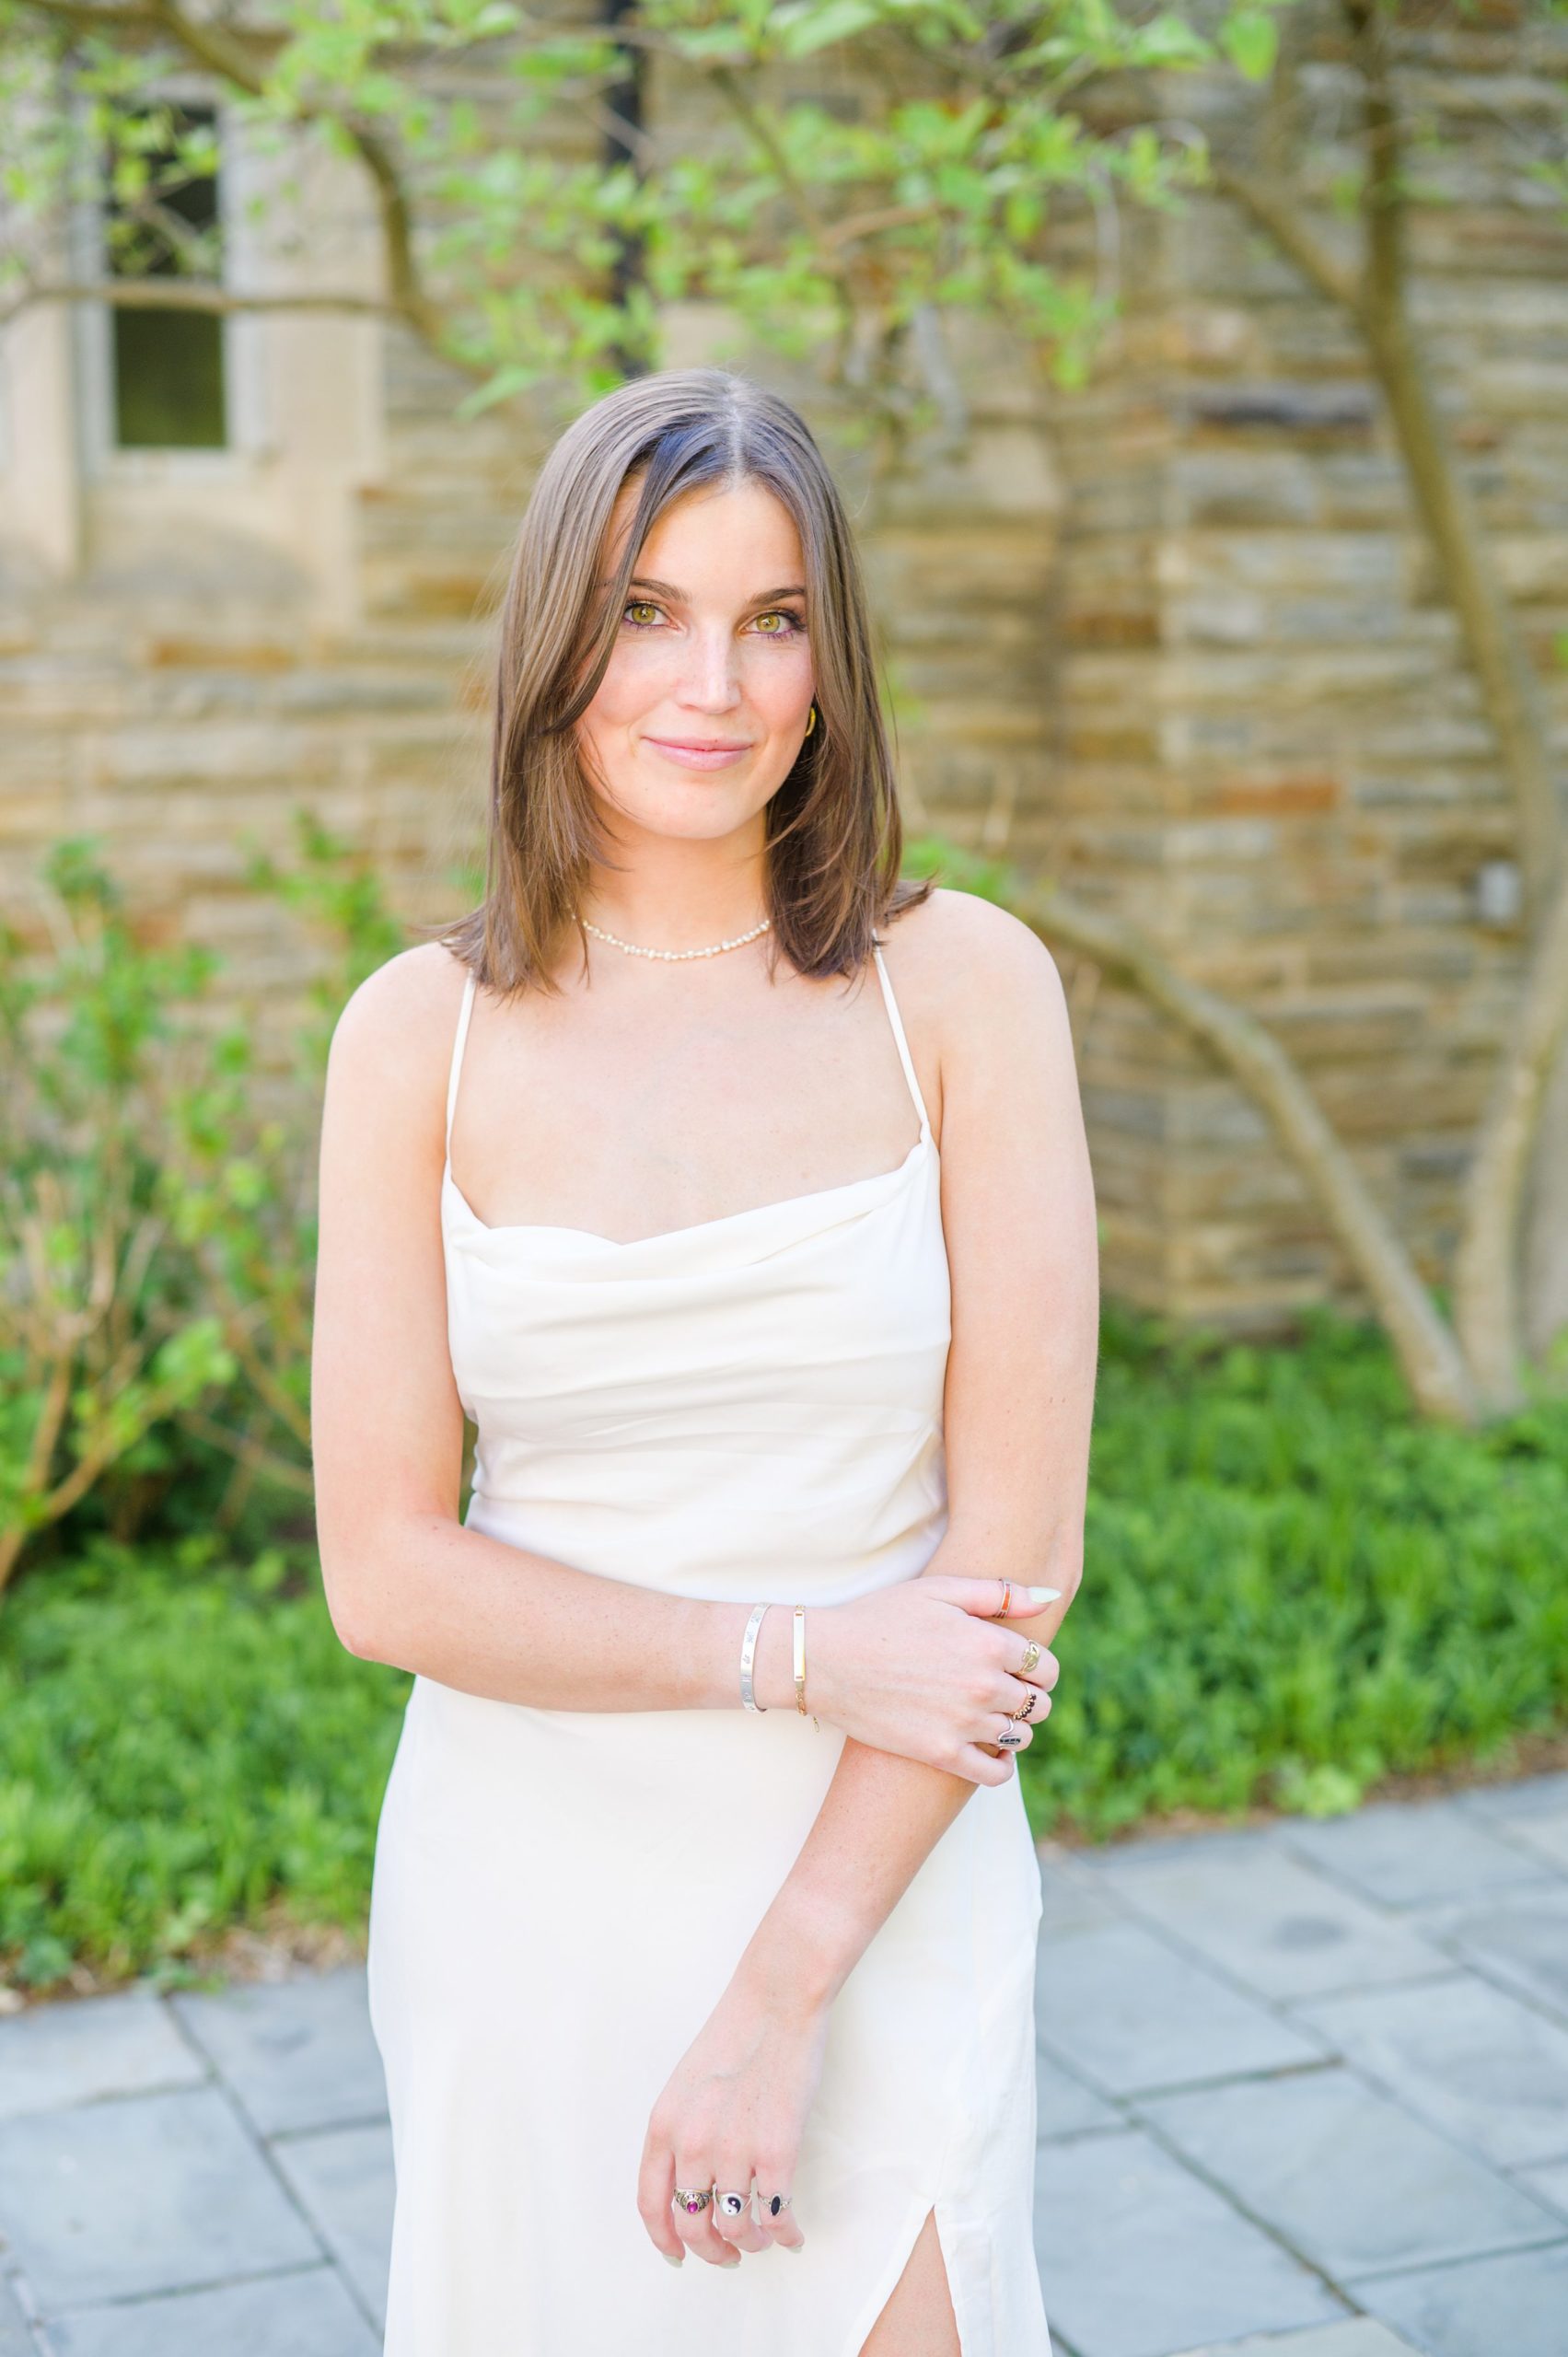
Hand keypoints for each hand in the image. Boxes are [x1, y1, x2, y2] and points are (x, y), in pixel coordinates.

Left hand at [637, 1977, 821, 2268]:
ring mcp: (734, 2150)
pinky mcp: (777, 2150)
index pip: (652, 2204)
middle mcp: (692, 2144)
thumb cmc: (735, 2035)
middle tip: (727, 2254)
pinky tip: (792, 2232)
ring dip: (751, 2243)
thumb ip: (681, 2132)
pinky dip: (785, 2233)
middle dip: (711, 2250)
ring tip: (763, 2237)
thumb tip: (690, 2185)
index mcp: (664, 2125)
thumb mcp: (686, 2084)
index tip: (677, 2255)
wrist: (776, 2000)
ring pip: (737, 2228)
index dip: (664, 2238)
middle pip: (693, 2226)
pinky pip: (777, 2215)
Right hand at [805, 1575, 1058, 1785]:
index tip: (1021, 1669)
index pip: (1046, 1668)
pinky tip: (991, 1752)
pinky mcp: (942, 1754)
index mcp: (989, 1643)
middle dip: (1028, 1697)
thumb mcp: (939, 1590)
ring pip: (1020, 1737)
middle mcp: (984, 1686)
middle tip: (1004, 1692)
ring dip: (1014, 1728)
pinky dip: (1002, 1766)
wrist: (826, 1661)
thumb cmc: (881, 1617)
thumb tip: (1048, 1598)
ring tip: (990, 1717)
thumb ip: (999, 1593)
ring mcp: (965, 1723)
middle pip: (1039, 1704)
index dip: (1038, 1669)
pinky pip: (996, 1774)